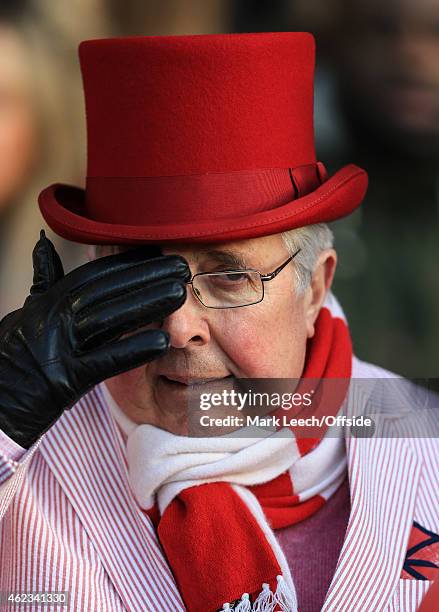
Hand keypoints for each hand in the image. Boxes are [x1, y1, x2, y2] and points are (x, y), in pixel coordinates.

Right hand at [0, 230, 189, 448]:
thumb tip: (43, 244)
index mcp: (46, 304)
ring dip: (147, 304)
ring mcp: (56, 349)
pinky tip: (162, 342)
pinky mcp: (63, 381)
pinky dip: (133, 351)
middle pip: (105, 292)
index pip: (91, 276)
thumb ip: (43, 282)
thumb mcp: (24, 315)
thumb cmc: (11, 359)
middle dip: (145, 277)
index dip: (126, 263)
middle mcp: (50, 320)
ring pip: (107, 320)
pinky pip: (103, 363)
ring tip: (180, 293)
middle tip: (181, 267)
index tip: (157, 252)